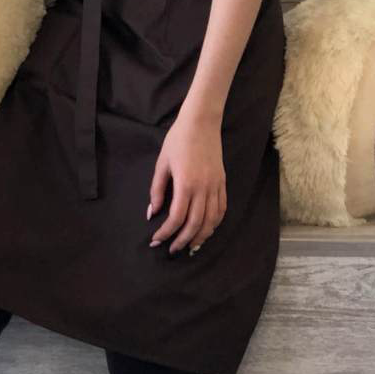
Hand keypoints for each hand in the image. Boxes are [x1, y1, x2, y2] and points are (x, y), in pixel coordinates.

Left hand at [147, 105, 226, 253]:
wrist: (201, 123)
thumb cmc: (177, 140)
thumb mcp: (162, 164)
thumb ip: (157, 190)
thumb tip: (152, 213)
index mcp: (186, 184)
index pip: (177, 217)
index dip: (166, 232)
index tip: (156, 240)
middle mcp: (203, 188)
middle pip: (195, 224)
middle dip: (182, 240)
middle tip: (172, 250)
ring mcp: (216, 186)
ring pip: (211, 220)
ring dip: (201, 236)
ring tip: (190, 246)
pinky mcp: (222, 183)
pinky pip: (221, 209)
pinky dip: (214, 223)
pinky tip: (206, 229)